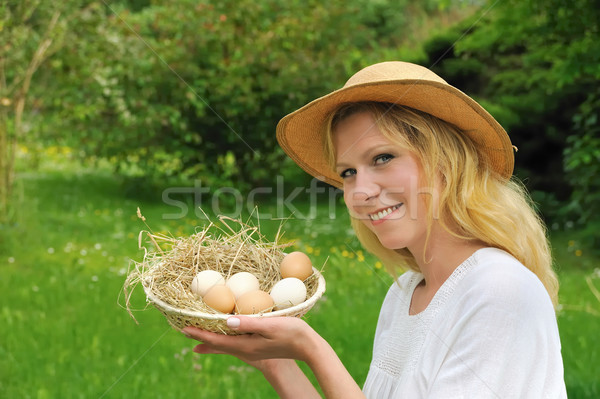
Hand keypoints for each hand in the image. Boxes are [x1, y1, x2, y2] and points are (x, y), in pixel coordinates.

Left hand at [182, 316, 315, 369]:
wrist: (308, 347)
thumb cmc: (292, 333)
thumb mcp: (270, 326)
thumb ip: (248, 323)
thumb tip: (226, 321)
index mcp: (246, 345)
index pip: (217, 340)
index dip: (200, 334)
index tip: (184, 328)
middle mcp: (246, 349)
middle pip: (218, 344)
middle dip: (201, 337)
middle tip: (184, 330)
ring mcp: (252, 349)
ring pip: (225, 344)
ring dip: (211, 338)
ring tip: (198, 336)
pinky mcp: (258, 346)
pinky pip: (235, 343)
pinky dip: (224, 339)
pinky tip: (226, 335)